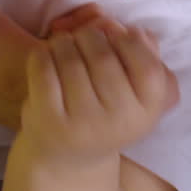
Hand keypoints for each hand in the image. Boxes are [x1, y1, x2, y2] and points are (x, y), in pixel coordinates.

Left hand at [20, 21, 178, 164]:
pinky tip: (47, 57)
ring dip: (64, 41)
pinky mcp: (49, 121)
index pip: (147, 64)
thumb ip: (144, 55)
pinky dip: (43, 53)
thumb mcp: (134, 90)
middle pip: (103, 54)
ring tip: (64, 45)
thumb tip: (140, 33)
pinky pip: (44, 67)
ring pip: (70, 56)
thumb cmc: (105, 110)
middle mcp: (119, 120)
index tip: (113, 37)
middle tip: (83, 37)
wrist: (67, 157)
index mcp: (147, 111)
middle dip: (90, 35)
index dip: (127, 40)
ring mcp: (83, 123)